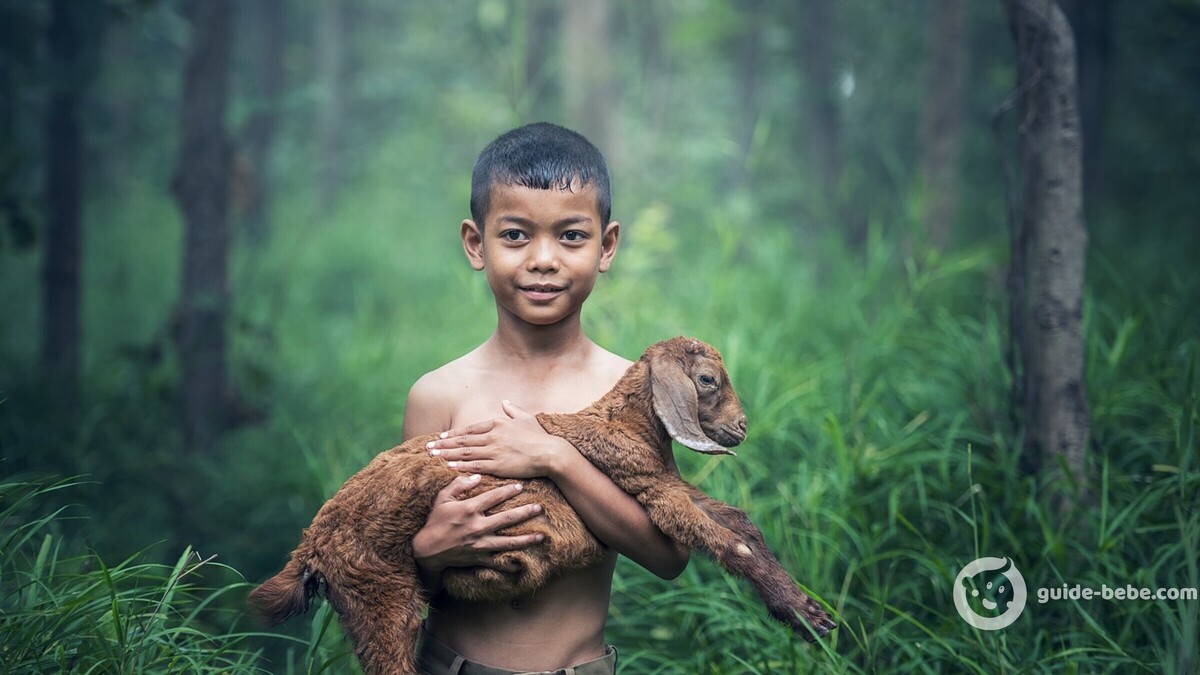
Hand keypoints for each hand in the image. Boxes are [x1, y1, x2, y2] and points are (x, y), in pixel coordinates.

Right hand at [412, 474, 544, 578]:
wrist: (426, 550)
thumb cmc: (434, 521)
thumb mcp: (442, 499)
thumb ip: (458, 485)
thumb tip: (476, 476)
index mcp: (469, 510)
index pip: (493, 497)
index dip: (508, 491)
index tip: (521, 486)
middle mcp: (478, 527)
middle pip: (507, 519)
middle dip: (525, 513)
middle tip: (540, 508)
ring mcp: (480, 544)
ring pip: (508, 542)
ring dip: (526, 539)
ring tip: (541, 536)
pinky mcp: (478, 558)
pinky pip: (497, 563)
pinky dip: (510, 565)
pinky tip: (522, 564)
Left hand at [426, 400, 573, 479]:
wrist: (550, 453)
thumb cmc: (540, 437)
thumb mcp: (526, 418)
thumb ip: (513, 410)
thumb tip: (505, 401)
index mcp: (497, 423)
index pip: (470, 429)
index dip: (453, 433)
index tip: (440, 436)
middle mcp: (492, 436)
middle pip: (462, 440)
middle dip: (443, 444)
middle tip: (427, 447)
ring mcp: (494, 451)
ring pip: (464, 452)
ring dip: (446, 454)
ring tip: (432, 456)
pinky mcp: (497, 465)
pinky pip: (474, 465)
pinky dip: (460, 465)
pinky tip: (448, 466)